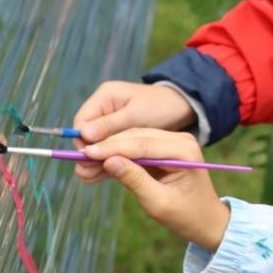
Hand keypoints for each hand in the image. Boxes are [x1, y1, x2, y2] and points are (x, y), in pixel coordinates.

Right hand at [75, 80, 195, 172]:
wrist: (187, 106)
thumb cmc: (168, 106)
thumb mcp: (139, 115)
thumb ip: (114, 128)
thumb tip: (87, 139)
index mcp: (110, 94)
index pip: (86, 120)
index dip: (85, 141)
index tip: (86, 160)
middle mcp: (109, 104)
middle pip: (91, 133)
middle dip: (91, 154)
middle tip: (84, 174)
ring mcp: (115, 117)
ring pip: (101, 142)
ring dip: (97, 160)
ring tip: (89, 178)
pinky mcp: (124, 129)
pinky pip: (112, 146)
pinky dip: (108, 159)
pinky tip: (99, 176)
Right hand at [80, 129, 228, 248]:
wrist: (206, 220)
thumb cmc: (186, 216)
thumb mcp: (158, 203)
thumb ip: (135, 180)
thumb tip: (109, 161)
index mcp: (183, 150)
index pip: (141, 143)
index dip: (112, 147)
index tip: (86, 152)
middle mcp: (178, 139)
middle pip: (134, 137)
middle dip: (105, 148)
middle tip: (78, 158)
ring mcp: (170, 142)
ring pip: (131, 141)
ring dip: (107, 152)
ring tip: (82, 165)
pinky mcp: (161, 150)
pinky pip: (134, 150)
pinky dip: (116, 158)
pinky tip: (95, 167)